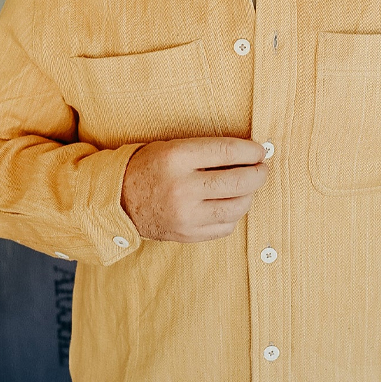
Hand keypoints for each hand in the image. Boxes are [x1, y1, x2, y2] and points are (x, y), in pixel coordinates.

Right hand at [120, 136, 268, 242]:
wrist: (118, 201)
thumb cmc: (149, 168)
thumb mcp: (172, 148)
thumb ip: (208, 150)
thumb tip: (250, 153)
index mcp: (177, 158)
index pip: (228, 152)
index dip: (252, 151)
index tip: (260, 151)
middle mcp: (182, 187)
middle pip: (239, 182)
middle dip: (259, 173)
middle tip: (262, 169)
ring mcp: (186, 214)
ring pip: (237, 207)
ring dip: (250, 195)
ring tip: (248, 187)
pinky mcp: (188, 233)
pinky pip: (226, 226)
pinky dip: (234, 214)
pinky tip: (230, 203)